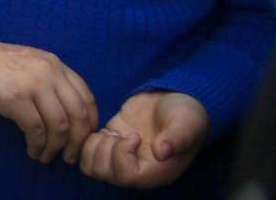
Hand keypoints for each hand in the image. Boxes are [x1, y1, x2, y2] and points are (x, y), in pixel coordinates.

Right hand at [0, 41, 98, 163]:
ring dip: (56, 148)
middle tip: (69, 156)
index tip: (84, 140)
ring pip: (60, 126)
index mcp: (55, 64)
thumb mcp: (31, 66)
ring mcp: (32, 84)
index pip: (87, 98)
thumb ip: (53, 83)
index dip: (90, 124)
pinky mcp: (14, 98)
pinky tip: (32, 151)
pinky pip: (36, 130)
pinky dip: (37, 145)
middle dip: (77, 142)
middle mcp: (49, 72)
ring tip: (46, 156)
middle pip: (78, 115)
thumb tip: (73, 118)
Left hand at [78, 90, 207, 187]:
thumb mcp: (186, 125)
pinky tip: (105, 129)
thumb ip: (175, 139)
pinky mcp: (111, 144)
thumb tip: (161, 153)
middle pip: (104, 173)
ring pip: (92, 166)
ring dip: (94, 146)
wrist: (177, 100)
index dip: (121, 154)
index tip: (134, 135)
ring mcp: (122, 158)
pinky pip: (88, 153)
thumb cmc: (186, 116)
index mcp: (156, 172)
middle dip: (105, 150)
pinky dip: (89, 140)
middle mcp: (138, 170)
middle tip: (118, 134)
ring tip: (111, 133)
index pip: (125, 176)